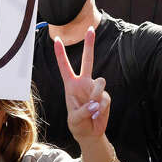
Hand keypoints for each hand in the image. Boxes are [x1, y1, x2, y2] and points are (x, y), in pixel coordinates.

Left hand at [54, 27, 110, 142]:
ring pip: (100, 82)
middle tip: (90, 29)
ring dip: (96, 95)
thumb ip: (83, 110)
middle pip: (88, 61)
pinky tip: (98, 113)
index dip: (60, 54)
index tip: (57, 40)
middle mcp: (84, 83)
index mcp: (71, 85)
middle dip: (89, 45)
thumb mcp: (74, 119)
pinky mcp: (105, 96)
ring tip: (93, 109)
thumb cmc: (78, 125)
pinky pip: (105, 98)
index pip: (65, 67)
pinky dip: (101, 108)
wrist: (90, 133)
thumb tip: (96, 102)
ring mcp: (96, 89)